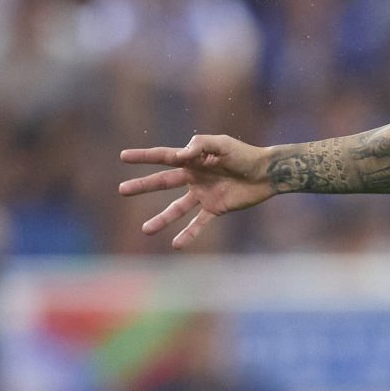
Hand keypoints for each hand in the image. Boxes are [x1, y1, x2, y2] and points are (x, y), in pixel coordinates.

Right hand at [117, 135, 275, 248]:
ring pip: (177, 208)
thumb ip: (200, 145)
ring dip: (161, 219)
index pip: (163, 156)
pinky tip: (176, 245)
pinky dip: (188, 235)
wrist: (267, 173)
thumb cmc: (244, 154)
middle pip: (163, 182)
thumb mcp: (222, 144)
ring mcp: (203, 194)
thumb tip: (180, 154)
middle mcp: (194, 177)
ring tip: (145, 229)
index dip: (144, 156)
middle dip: (143, 186)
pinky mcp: (216, 208)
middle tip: (122, 190)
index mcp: (193, 159)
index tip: (123, 156)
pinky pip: (199, 224)